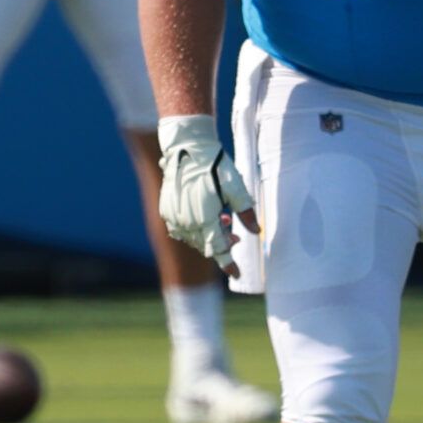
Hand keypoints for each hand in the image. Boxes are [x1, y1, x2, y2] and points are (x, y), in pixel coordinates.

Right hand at [157, 114, 255, 273]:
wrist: (186, 148)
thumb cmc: (214, 166)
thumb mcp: (236, 188)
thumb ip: (246, 213)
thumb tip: (256, 232)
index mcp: (205, 218)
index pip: (218, 250)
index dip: (228, 264)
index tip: (237, 274)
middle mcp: (187, 221)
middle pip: (205, 245)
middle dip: (221, 244)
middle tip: (234, 233)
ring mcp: (173, 217)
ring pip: (192, 239)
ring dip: (207, 235)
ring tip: (220, 217)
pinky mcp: (166, 210)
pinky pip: (179, 229)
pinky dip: (192, 229)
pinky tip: (202, 216)